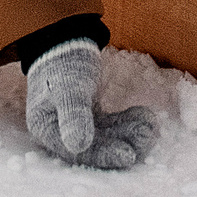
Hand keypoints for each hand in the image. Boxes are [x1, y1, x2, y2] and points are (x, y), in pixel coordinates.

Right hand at [24, 39, 158, 169]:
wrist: (64, 40)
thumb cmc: (62, 63)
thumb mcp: (68, 88)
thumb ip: (73, 115)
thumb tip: (78, 146)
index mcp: (46, 129)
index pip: (78, 152)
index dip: (104, 155)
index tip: (129, 155)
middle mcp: (60, 131)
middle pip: (95, 147)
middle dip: (123, 142)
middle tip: (147, 136)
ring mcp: (75, 124)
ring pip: (106, 136)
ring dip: (129, 132)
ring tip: (150, 125)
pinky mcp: (89, 115)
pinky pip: (111, 124)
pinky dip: (127, 121)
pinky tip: (144, 116)